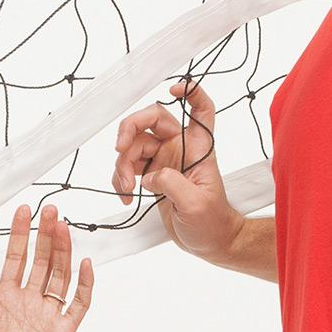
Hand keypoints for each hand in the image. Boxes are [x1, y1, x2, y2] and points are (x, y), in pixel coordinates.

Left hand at [0, 204, 92, 331]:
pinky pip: (79, 302)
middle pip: (43, 259)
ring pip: (61, 274)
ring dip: (64, 250)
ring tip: (63, 226)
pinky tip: (85, 263)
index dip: (21, 233)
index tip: (25, 210)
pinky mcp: (64, 329)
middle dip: (47, 234)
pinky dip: (85, 283)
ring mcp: (48, 313)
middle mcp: (30, 299)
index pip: (18, 256)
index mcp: (7, 295)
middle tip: (51, 209)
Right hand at [111, 80, 243, 262]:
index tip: (174, 88)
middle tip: (119, 149)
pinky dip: (119, 179)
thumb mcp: (195, 204)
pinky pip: (127, 166)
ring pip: (133, 145)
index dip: (192, 92)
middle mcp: (180, 147)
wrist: (208, 242)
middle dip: (129, 129)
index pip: (201, 110)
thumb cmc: (212, 222)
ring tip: (126, 189)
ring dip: (121, 165)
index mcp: (198, 147)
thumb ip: (172, 183)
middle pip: (151, 119)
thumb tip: (149, 175)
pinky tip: (126, 195)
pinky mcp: (150, 175)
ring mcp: (163, 159)